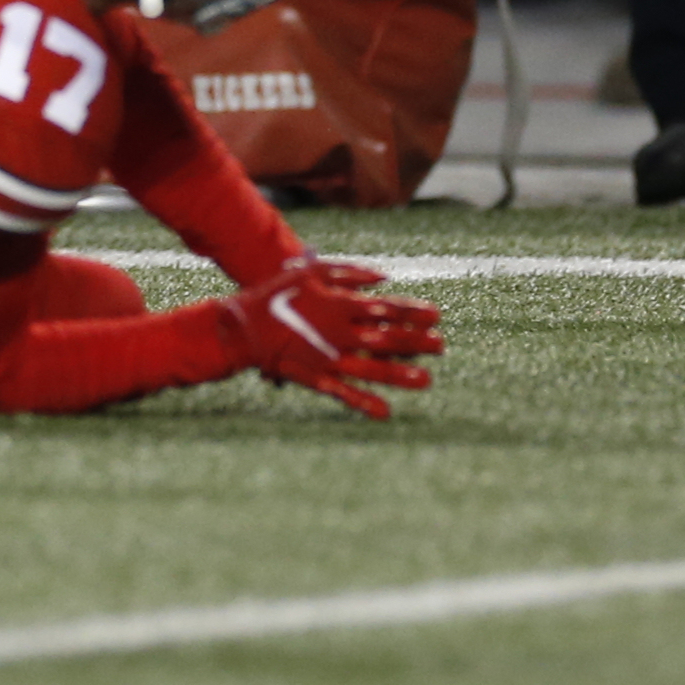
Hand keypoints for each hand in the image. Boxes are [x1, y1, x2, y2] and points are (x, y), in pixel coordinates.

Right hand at [222, 255, 441, 418]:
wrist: (243, 326)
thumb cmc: (279, 293)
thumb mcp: (313, 272)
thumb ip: (350, 274)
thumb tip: (384, 279)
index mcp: (341, 305)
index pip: (386, 308)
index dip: (413, 312)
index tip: (436, 315)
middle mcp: (340, 333)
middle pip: (386, 339)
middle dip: (416, 343)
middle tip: (440, 346)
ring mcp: (329, 358)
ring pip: (372, 369)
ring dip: (400, 375)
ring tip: (425, 380)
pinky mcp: (316, 378)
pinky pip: (344, 393)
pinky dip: (364, 403)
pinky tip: (384, 412)